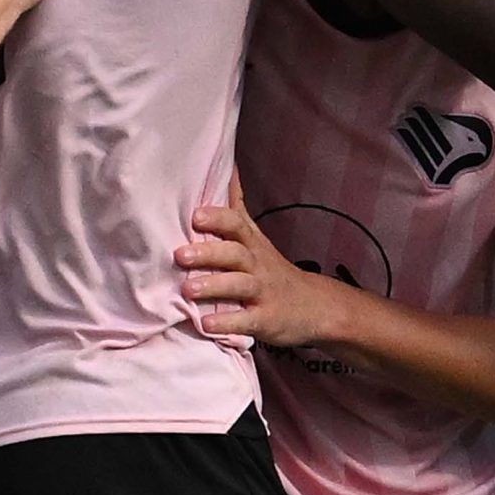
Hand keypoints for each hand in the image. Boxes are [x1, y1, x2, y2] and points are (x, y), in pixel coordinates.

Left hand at [173, 178, 342, 349]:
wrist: (314, 307)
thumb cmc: (272, 269)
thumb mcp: (257, 237)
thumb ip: (238, 208)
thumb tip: (228, 169)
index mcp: (252, 244)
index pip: (237, 225)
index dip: (218, 219)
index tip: (195, 216)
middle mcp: (257, 265)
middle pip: (235, 254)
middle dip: (208, 252)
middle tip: (179, 254)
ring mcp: (263, 293)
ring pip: (239, 285)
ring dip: (213, 286)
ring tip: (188, 289)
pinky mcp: (266, 320)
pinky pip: (245, 321)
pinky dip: (226, 323)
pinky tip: (205, 325)